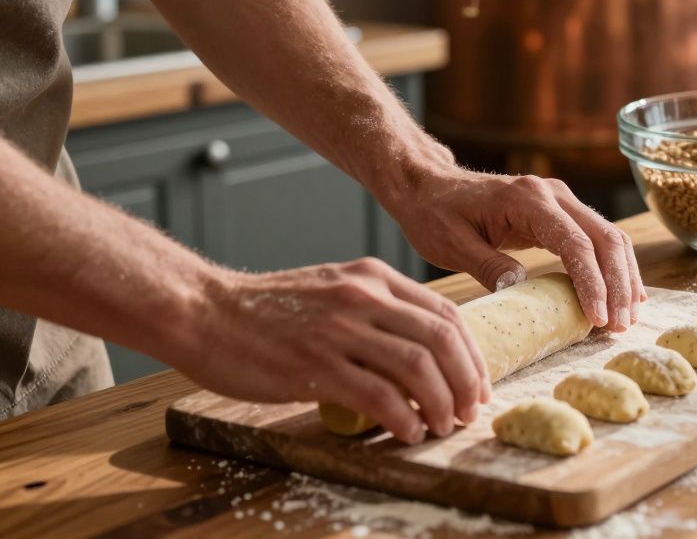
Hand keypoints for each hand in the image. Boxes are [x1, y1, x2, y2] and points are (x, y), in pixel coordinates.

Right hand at [180, 257, 489, 444]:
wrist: (203, 311)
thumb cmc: (266, 310)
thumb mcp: (333, 290)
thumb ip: (376, 309)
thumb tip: (419, 351)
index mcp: (373, 278)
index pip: (445, 314)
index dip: (472, 354)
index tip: (478, 383)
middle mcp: (363, 297)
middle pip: (441, 339)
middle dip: (466, 380)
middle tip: (470, 411)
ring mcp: (339, 329)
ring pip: (417, 367)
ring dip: (441, 402)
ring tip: (442, 426)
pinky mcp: (314, 365)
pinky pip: (378, 395)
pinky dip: (403, 418)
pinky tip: (408, 432)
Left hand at [383, 159, 645, 331]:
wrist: (429, 186)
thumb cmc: (436, 214)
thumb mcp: (452, 244)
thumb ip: (488, 265)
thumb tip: (521, 289)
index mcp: (527, 199)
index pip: (575, 243)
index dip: (592, 284)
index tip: (598, 320)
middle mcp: (553, 194)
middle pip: (605, 238)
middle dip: (618, 285)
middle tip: (620, 327)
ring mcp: (561, 200)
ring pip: (610, 237)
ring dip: (623, 278)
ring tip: (626, 319)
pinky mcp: (561, 213)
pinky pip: (598, 239)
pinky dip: (614, 268)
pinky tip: (625, 295)